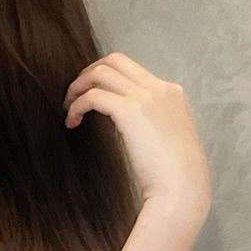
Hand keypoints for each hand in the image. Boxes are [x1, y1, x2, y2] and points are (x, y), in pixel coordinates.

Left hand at [63, 52, 211, 232]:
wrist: (183, 190)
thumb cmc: (176, 177)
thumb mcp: (170, 141)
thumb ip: (153, 125)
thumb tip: (133, 129)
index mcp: (171, 94)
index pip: (132, 69)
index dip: (106, 77)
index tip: (91, 93)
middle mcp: (159, 89)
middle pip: (115, 60)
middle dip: (89, 73)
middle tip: (73, 93)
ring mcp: (146, 97)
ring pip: (101, 72)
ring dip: (78, 87)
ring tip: (67, 107)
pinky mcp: (130, 112)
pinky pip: (93, 96)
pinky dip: (77, 106)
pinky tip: (71, 122)